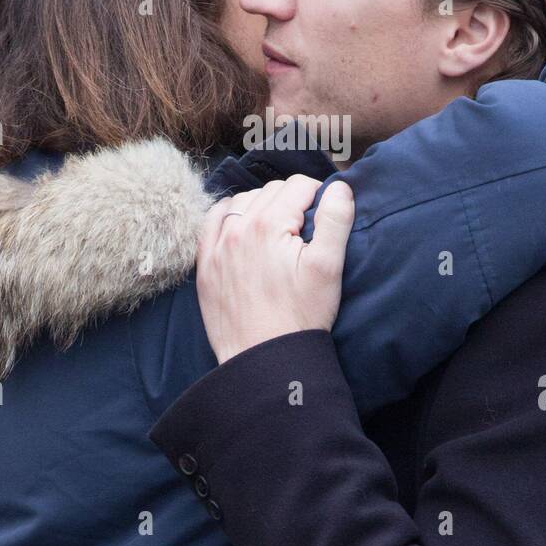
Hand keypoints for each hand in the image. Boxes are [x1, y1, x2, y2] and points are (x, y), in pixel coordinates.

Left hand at [195, 177, 354, 363]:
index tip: (325, 212)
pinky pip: (211, 222)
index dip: (318, 195)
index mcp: (269, 225)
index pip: (298, 186)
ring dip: (262, 206)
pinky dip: (228, 216)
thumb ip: (335, 220)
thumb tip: (340, 188)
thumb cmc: (300, 317)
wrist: (264, 359)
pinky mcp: (205, 264)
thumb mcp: (328, 267)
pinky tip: (241, 226)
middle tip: (306, 227)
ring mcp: (217, 246)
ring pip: (242, 202)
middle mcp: (238, 229)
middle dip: (292, 201)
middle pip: (271, 191)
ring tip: (279, 229)